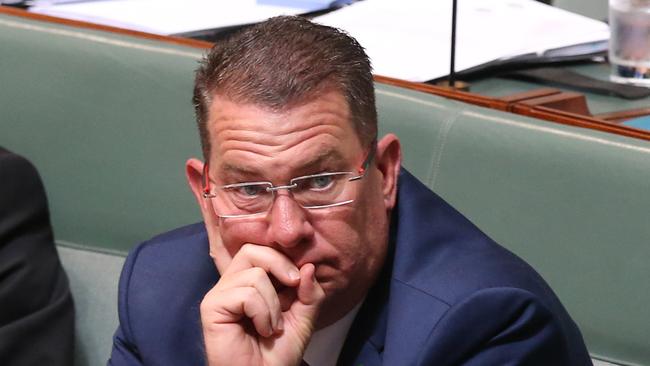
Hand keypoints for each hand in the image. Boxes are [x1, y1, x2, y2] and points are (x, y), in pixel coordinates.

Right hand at [201, 243, 325, 365]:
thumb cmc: (277, 353)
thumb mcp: (304, 318)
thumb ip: (309, 292)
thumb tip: (309, 266)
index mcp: (251, 281)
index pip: (264, 251)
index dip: (285, 260)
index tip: (300, 281)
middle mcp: (232, 283)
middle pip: (252, 250)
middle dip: (279, 264)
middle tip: (293, 285)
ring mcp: (220, 294)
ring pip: (255, 275)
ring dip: (273, 304)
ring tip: (273, 327)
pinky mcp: (211, 307)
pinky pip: (245, 294)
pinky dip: (262, 313)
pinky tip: (262, 330)